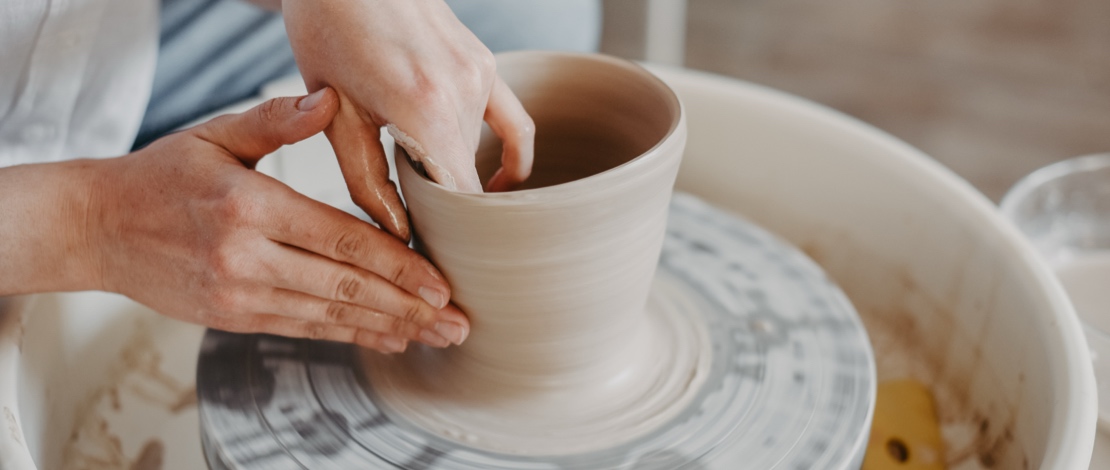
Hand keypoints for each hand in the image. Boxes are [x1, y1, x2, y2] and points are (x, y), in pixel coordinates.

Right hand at [87, 89, 468, 352]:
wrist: (95, 228)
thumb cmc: (159, 176)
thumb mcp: (213, 135)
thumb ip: (274, 121)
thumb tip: (327, 101)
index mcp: (249, 207)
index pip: (340, 239)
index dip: (396, 264)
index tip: (439, 281)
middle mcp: (246, 257)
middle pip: (345, 285)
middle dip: (407, 306)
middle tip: (455, 321)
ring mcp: (238, 293)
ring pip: (329, 314)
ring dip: (387, 328)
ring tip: (433, 336)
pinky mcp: (232, 316)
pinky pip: (302, 328)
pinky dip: (348, 335)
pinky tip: (385, 339)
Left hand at [282, 0, 535, 240]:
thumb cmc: (328, 26)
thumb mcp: (334, 110)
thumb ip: (365, 179)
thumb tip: (397, 234)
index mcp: (423, 108)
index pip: (457, 198)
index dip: (447, 235)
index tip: (432, 262)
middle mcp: (463, 91)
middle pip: (468, 181)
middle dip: (446, 213)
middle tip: (420, 239)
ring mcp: (482, 75)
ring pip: (478, 155)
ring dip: (455, 177)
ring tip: (424, 194)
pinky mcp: (486, 65)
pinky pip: (515, 123)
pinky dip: (512, 157)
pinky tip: (502, 182)